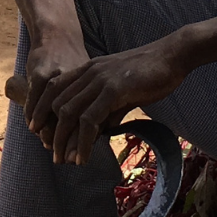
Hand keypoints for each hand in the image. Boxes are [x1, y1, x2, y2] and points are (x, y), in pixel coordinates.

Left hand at [4, 38, 186, 164]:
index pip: (55, 91)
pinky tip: (83, 157)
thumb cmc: (152, 73)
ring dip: (63, 140)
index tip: (43, 133)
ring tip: (64, 160)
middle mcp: (88, 72)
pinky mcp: (113, 90)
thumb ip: (109, 108)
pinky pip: (89, 120)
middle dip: (52, 132)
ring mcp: (99, 80)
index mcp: (88, 69)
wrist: (172, 56)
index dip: (45, 112)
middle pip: (56, 104)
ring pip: (68, 114)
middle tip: (54, 154)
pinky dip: (83, 141)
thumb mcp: (123, 90)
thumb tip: (101, 130)